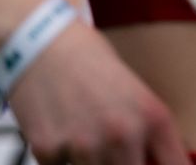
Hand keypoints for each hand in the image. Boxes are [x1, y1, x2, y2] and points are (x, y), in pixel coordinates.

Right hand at [5, 23, 187, 164]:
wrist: (42, 42)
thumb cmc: (91, 60)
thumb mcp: (135, 93)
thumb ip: (145, 131)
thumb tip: (151, 161)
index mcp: (152, 117)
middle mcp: (123, 134)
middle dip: (124, 164)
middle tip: (115, 153)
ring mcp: (85, 146)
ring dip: (91, 162)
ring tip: (85, 135)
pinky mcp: (48, 151)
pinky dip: (61, 157)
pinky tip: (59, 131)